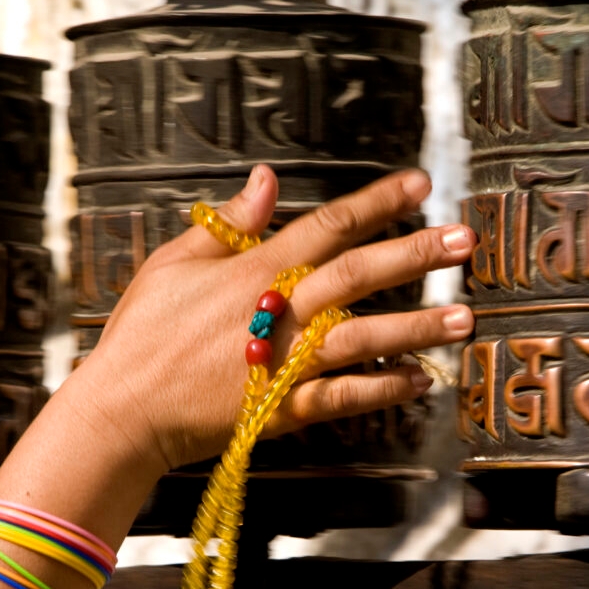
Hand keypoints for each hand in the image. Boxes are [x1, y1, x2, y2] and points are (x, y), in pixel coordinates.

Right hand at [72, 165, 477, 471]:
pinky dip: (381, 391)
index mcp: (252, 270)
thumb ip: (228, 223)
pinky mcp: (281, 409)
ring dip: (415, 327)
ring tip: (463, 318)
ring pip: (362, 339)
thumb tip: (266, 179)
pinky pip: (343, 398)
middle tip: (466, 241)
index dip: (376, 202)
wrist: (122, 409)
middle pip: (357, 274)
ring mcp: (282, 363)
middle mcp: (276, 312)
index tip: (420, 184)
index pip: (327, 225)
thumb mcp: (174, 263)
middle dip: (415, 254)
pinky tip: (419, 381)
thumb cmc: (142, 334)